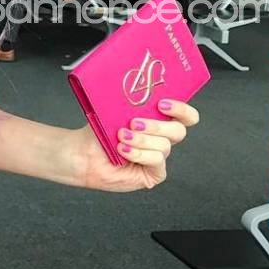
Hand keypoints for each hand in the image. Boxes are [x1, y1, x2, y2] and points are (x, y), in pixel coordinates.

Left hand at [72, 99, 199, 192]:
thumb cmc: (98, 133)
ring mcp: (158, 157)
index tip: (163, 104)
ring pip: (164, 146)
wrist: (82, 153)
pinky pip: (156, 161)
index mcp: (158, 121)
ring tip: (122, 137)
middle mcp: (161, 139)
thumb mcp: (118, 112)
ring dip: (141, 141)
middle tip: (135, 123)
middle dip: (157, 126)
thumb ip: (135, 105)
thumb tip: (144, 94)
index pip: (185, 116)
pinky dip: (139, 154)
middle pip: (179, 131)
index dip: (181, 110)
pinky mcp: (153, 174)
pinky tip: (123, 151)